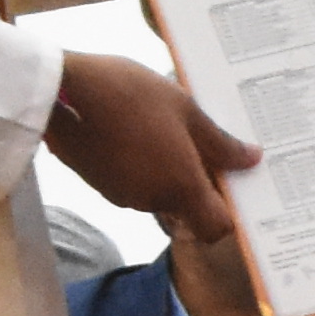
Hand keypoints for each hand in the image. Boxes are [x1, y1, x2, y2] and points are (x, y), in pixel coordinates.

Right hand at [45, 48, 258, 233]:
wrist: (63, 87)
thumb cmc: (131, 93)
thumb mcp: (185, 109)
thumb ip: (220, 142)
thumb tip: (251, 159)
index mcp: (180, 185)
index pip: (215, 228)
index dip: (226, 212)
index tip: (228, 182)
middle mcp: (151, 201)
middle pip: (186, 208)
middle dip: (194, 181)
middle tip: (199, 142)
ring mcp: (122, 196)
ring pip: (158, 194)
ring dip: (165, 171)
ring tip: (163, 128)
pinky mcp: (99, 185)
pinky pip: (132, 184)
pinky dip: (138, 167)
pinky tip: (135, 131)